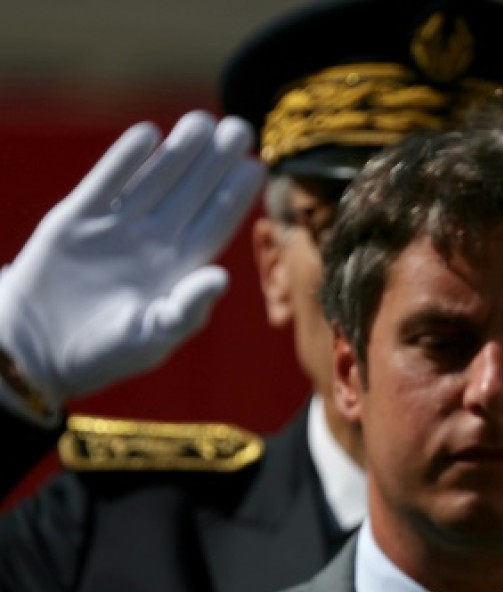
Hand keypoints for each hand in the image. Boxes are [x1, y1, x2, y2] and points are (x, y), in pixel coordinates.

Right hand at [0, 111, 264, 422]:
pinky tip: (147, 134)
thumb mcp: (155, 336)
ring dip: (177, 152)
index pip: (215, 223)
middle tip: (239, 128)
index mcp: (179, 268)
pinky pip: (105, 184)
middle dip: (214, 161)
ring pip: (153, 181)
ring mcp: (116, 227)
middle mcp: (153, 242)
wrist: (40, 350)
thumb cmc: (107, 352)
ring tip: (201, 121)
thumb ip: (188, 307)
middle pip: (191, 193)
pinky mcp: (76, 221)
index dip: (235, 195)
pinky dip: (124, 161)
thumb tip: (222, 276)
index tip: (257, 166)